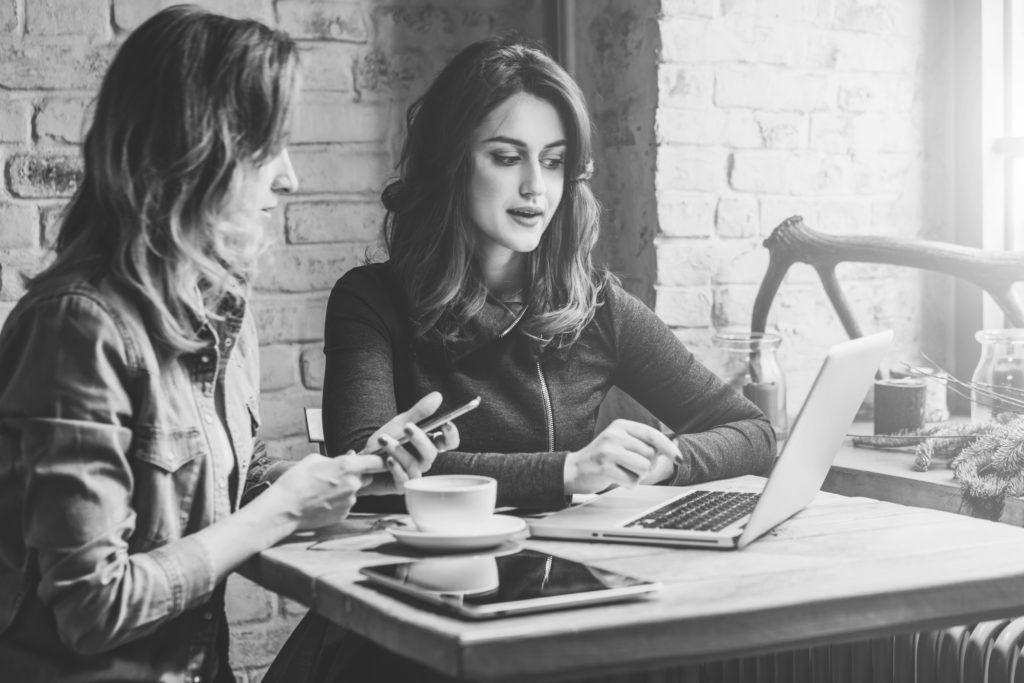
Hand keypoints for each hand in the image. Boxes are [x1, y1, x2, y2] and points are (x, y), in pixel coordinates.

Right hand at [260, 452, 382, 531]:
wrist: (285, 508)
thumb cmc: (296, 480)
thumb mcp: (314, 459)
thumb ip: (337, 458)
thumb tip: (351, 457)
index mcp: (348, 467)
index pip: (377, 462)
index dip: (378, 460)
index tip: (378, 460)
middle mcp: (354, 484)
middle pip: (368, 477)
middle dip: (359, 475)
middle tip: (339, 475)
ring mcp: (350, 501)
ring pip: (355, 492)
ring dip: (346, 489)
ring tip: (323, 490)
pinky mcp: (344, 514)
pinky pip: (346, 504)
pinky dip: (339, 502)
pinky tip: (322, 501)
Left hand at [358, 391, 460, 495]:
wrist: (364, 460)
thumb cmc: (386, 442)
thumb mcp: (401, 423)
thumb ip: (420, 412)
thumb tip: (438, 396)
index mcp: (428, 444)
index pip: (449, 443)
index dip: (451, 435)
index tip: (446, 424)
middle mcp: (424, 460)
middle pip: (431, 453)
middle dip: (419, 439)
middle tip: (407, 426)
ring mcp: (413, 474)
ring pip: (414, 465)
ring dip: (399, 451)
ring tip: (383, 439)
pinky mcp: (401, 486)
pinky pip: (403, 480)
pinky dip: (395, 469)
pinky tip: (386, 459)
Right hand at [563, 419, 681, 494]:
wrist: (573, 470)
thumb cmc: (602, 459)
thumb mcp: (621, 443)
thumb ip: (644, 443)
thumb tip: (674, 444)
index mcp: (621, 425)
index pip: (652, 435)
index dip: (669, 448)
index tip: (679, 459)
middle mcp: (615, 434)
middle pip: (650, 455)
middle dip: (645, 466)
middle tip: (629, 466)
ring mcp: (608, 450)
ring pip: (643, 468)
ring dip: (637, 476)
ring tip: (621, 472)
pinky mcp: (604, 467)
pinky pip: (631, 481)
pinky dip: (628, 484)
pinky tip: (615, 479)